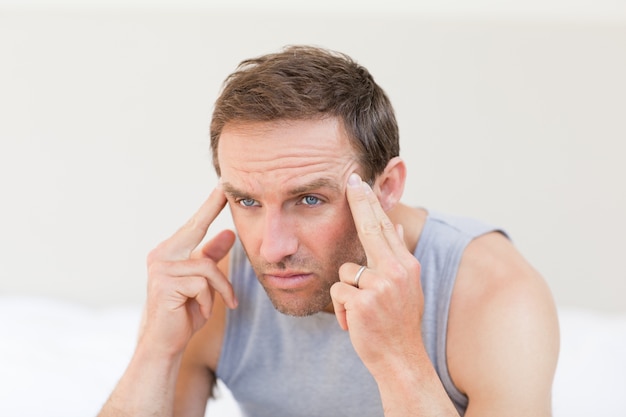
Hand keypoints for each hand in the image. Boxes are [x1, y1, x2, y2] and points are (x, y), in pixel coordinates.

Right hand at [139, 184, 236, 357]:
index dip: (208, 207)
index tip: (221, 188)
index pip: (194, 226)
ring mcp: (160, 269)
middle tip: (224, 190)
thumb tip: (229, 233)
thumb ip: (212, 256)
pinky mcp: (164, 284)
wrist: (166, 344)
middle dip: (210, 208)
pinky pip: (202, 285)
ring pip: (207, 267)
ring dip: (221, 289)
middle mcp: (161, 256)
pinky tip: (199, 312)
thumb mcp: (204, 282)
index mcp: (170, 252)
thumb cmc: (185, 312)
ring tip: (223, 304)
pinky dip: (209, 300)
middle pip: (195, 229)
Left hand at [330, 173, 424, 375]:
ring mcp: (380, 286)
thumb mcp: (406, 288)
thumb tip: (394, 228)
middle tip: (351, 180)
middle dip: (360, 202)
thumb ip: (397, 258)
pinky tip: (355, 323)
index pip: (384, 226)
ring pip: (345, 271)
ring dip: (347, 293)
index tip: (360, 182)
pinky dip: (341, 310)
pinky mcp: (362, 301)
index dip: (371, 203)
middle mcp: (396, 271)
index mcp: (406, 265)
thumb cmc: (399, 324)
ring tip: (362, 312)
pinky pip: (338, 292)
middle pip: (370, 228)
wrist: (402, 360)